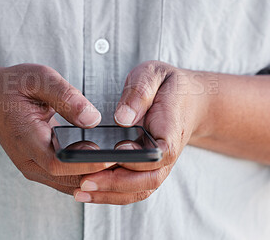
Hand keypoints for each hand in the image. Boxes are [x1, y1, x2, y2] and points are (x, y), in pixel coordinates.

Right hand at [0, 64, 112, 194]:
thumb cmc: (14, 86)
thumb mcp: (38, 78)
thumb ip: (65, 96)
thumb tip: (93, 119)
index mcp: (25, 137)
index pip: (58, 162)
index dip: (87, 163)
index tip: (114, 156)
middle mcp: (28, 160)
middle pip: (68, 179)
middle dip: (99, 174)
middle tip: (130, 162)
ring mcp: (33, 167)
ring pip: (70, 184)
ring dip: (96, 178)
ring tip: (124, 164)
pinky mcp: (40, 167)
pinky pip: (67, 179)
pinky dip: (87, 175)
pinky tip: (107, 163)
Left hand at [73, 61, 210, 203]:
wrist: (189, 99)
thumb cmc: (167, 85)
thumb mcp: (153, 75)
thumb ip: (139, 92)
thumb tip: (122, 118)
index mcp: (171, 128)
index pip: (160, 153)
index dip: (139, 158)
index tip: (116, 153)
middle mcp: (166, 152)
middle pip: (148, 179)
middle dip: (116, 184)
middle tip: (84, 182)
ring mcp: (159, 164)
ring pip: (140, 189)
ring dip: (111, 194)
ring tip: (80, 192)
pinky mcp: (148, 168)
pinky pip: (134, 187)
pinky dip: (113, 193)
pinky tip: (90, 191)